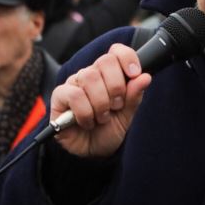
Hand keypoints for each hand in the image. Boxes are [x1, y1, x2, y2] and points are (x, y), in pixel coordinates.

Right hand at [50, 43, 151, 157]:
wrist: (93, 152)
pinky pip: (74, 94)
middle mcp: (90, 75)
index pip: (116, 52)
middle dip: (116, 87)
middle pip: (104, 62)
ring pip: (89, 77)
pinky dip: (85, 112)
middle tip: (116, 106)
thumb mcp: (127, 115)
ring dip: (101, 103)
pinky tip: (87, 122)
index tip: (135, 74)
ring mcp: (74, 84)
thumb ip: (135, 95)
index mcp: (109, 74)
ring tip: (102, 118)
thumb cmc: (109, 130)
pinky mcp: (59, 96)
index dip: (127, 58)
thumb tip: (145, 77)